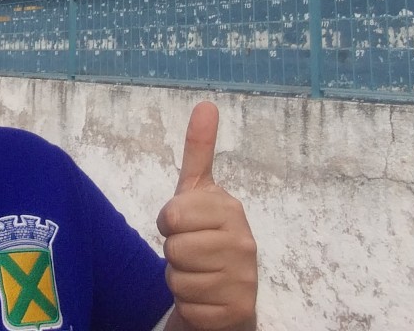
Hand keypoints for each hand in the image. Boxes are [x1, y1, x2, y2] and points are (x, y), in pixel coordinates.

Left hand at [157, 102, 257, 330]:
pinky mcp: (238, 311)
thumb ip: (199, 150)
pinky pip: (188, 308)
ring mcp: (244, 279)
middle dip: (174, 254)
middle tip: (192, 252)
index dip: (169, 223)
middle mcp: (244, 242)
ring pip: (178, 280)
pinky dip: (190, 306)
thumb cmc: (204, 235)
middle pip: (173, 249)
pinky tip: (206, 297)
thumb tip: (206, 103)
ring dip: (180, 281)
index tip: (184, 224)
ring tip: (199, 274)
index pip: (172, 215)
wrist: (225, 291)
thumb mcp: (197, 192)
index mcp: (230, 209)